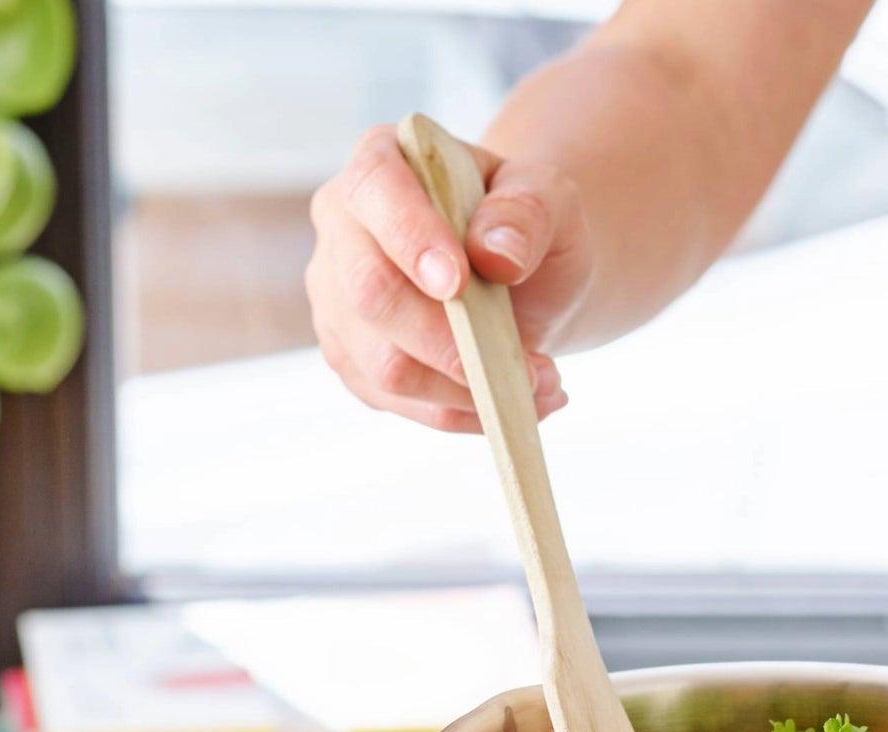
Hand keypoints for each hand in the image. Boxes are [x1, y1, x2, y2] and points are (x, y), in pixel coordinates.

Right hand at [306, 125, 590, 432]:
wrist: (518, 276)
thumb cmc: (524, 226)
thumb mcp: (549, 198)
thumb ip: (528, 211)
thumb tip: (495, 253)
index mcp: (381, 163)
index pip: (375, 191)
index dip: (410, 238)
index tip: (456, 283)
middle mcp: (342, 230)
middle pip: (370, 293)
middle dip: (446, 341)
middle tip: (523, 366)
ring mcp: (338, 300)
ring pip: (382, 365)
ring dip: (466, 389)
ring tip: (540, 385)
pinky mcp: (352, 359)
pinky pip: (397, 402)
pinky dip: (459, 412)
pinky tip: (510, 402)